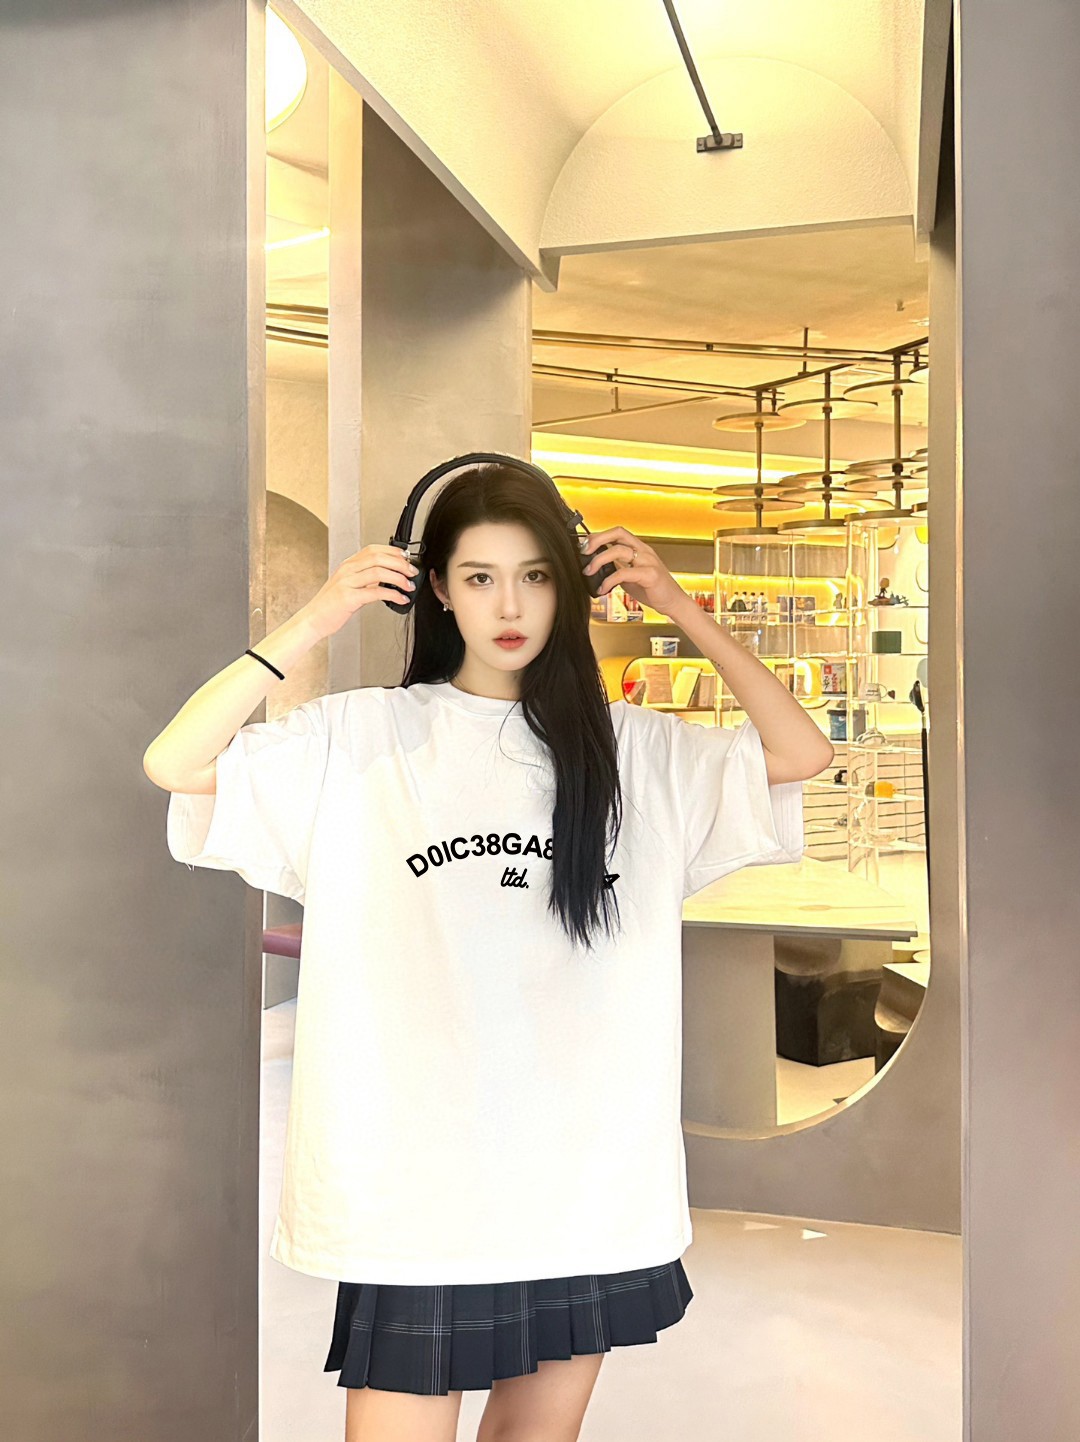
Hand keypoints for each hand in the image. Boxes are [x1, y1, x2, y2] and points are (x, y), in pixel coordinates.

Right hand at [303, 544, 419, 638]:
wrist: (313, 619)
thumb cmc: (330, 605)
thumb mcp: (348, 586)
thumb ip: (366, 579)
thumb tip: (389, 577)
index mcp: (348, 565)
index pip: (373, 549)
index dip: (393, 551)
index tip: (406, 557)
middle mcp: (347, 570)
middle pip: (379, 558)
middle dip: (400, 563)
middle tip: (412, 572)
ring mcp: (347, 583)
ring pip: (379, 572)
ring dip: (399, 578)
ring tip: (409, 585)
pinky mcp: (349, 598)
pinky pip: (376, 592)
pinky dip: (392, 594)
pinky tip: (400, 598)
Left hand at [582, 527, 686, 616]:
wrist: (674, 602)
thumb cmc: (653, 589)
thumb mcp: (631, 576)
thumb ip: (617, 569)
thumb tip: (596, 568)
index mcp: (639, 549)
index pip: (617, 532)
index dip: (599, 536)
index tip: (585, 546)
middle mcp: (644, 551)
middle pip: (618, 533)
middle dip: (597, 540)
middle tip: (583, 552)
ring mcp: (648, 561)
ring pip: (619, 550)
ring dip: (599, 560)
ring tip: (588, 572)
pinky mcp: (650, 575)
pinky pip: (624, 573)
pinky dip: (609, 580)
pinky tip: (603, 588)